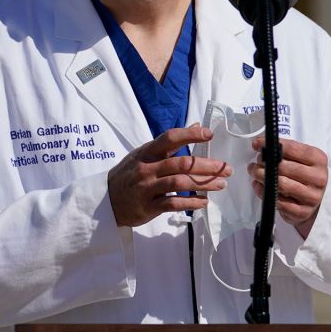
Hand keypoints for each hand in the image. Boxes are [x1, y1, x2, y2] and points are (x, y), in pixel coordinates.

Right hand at [108, 124, 231, 227]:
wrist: (104, 201)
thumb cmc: (129, 174)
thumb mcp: (144, 154)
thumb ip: (170, 143)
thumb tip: (195, 124)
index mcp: (147, 152)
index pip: (170, 138)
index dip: (190, 135)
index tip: (209, 134)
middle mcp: (147, 168)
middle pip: (182, 163)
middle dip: (207, 166)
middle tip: (226, 169)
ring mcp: (147, 188)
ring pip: (180, 184)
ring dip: (203, 184)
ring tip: (220, 185)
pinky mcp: (148, 207)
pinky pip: (173, 204)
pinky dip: (191, 203)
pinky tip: (204, 202)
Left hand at [249, 136, 328, 238]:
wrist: (317, 199)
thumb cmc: (305, 175)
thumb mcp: (301, 158)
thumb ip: (284, 149)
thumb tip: (260, 143)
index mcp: (318, 160)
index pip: (292, 148)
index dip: (271, 145)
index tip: (258, 144)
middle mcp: (318, 178)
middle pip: (284, 167)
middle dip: (265, 164)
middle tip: (256, 163)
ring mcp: (312, 197)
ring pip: (280, 185)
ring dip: (262, 178)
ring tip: (255, 173)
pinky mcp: (302, 212)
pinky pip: (278, 202)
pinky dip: (264, 193)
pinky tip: (261, 187)